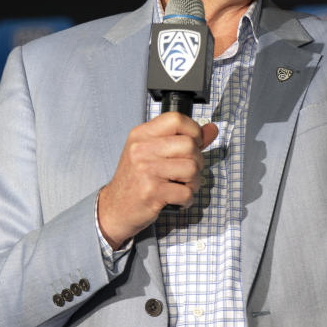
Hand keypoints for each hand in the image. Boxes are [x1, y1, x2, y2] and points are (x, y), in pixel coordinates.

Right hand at [97, 113, 218, 248]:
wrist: (114, 208)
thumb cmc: (136, 179)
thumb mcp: (153, 152)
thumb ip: (184, 139)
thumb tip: (212, 129)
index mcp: (141, 135)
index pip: (176, 119)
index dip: (193, 130)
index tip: (193, 143)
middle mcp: (141, 149)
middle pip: (189, 145)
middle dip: (197, 161)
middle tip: (187, 171)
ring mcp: (145, 170)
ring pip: (192, 168)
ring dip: (194, 182)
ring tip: (182, 185)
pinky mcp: (151, 192)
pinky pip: (186, 192)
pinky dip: (187, 199)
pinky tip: (177, 199)